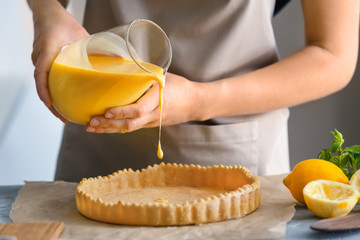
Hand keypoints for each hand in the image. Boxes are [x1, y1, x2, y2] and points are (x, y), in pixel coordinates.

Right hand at [28, 0, 88, 121]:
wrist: (50, 15)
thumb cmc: (62, 23)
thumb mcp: (80, 34)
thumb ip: (97, 47)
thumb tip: (119, 60)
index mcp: (47, 51)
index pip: (41, 73)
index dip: (44, 90)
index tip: (51, 104)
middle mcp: (41, 59)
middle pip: (42, 84)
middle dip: (51, 103)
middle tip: (64, 117)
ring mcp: (40, 61)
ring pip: (44, 83)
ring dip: (53, 99)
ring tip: (65, 113)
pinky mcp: (44, 63)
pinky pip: (47, 78)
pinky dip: (54, 90)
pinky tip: (66, 98)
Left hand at [86, 72, 201, 132]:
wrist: (195, 104)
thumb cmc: (180, 87)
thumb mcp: (164, 77)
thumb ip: (145, 75)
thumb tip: (122, 65)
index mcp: (158, 100)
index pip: (138, 109)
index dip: (121, 112)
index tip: (106, 110)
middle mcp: (154, 115)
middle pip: (130, 124)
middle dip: (108, 125)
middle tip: (91, 122)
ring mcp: (152, 122)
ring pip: (128, 129)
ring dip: (109, 129)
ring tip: (91, 128)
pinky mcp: (150, 125)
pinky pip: (131, 128)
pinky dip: (116, 128)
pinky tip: (103, 127)